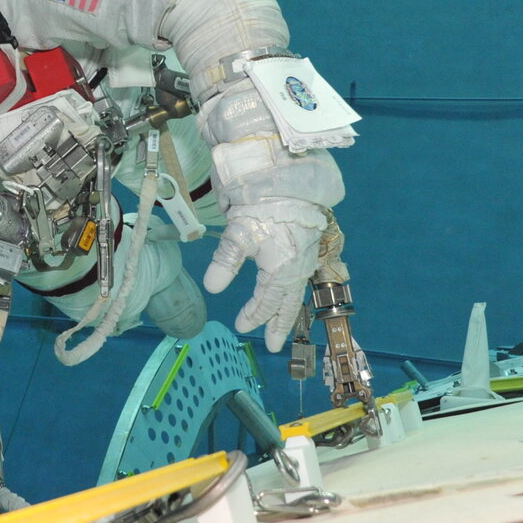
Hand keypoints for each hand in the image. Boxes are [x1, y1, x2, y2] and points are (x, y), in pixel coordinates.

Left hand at [202, 199, 327, 352]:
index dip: (254, 316)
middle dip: (279, 324)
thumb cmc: (263, 206)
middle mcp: (299, 267)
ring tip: (282, 321)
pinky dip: (295, 289)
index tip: (241, 325)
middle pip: (288, 303)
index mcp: (282, 270)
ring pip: (297, 289)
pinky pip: (303, 275)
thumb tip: (212, 287)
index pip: (266, 302)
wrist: (290, 177)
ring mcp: (307, 254)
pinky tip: (290, 287)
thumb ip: (226, 262)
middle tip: (274, 345)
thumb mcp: (238, 233)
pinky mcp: (310, 240)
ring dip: (288, 308)